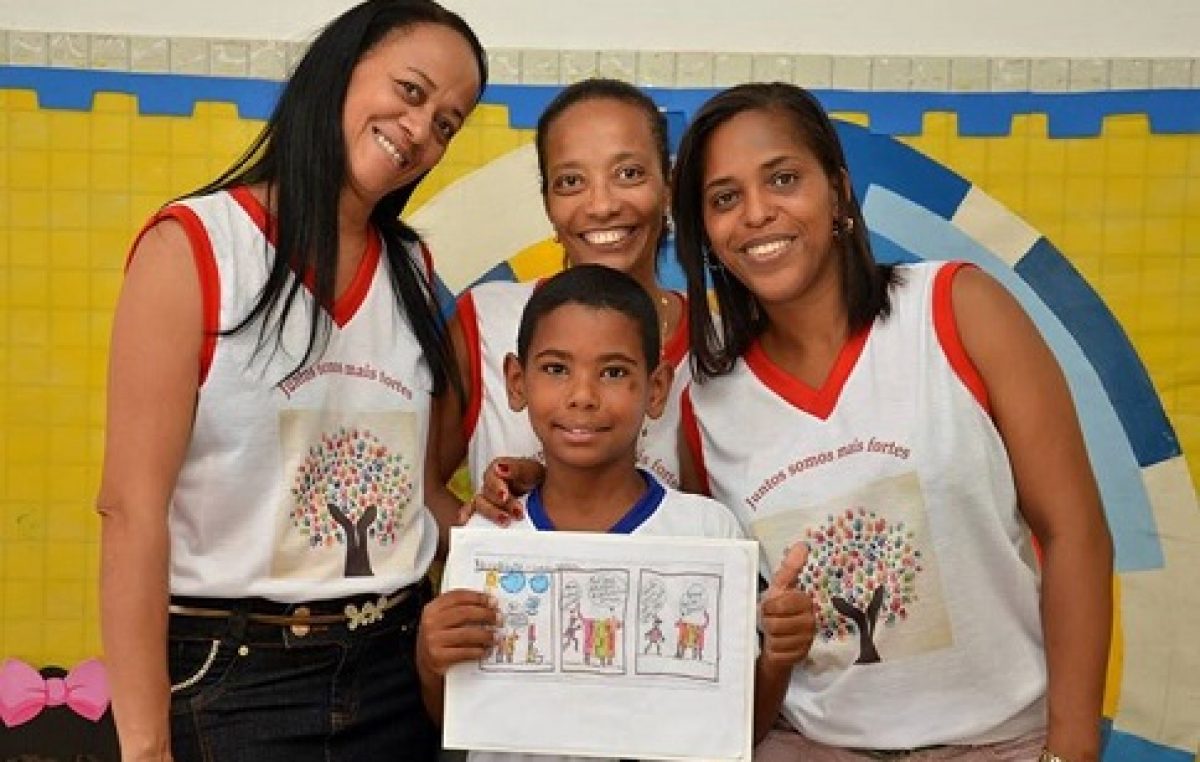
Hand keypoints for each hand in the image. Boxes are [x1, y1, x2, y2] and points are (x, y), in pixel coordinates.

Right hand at [416, 590, 499, 678]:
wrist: (424, 664)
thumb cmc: (439, 638)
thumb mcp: (441, 620)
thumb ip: (458, 609)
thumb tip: (489, 603)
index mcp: (432, 608)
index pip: (457, 596)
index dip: (477, 597)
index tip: (492, 600)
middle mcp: (431, 622)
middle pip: (464, 613)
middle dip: (485, 614)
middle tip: (499, 618)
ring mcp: (433, 640)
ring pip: (467, 634)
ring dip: (486, 635)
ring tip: (496, 636)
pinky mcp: (438, 657)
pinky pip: (464, 652)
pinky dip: (478, 651)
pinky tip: (486, 651)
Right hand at [457, 457, 544, 525]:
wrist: (542, 491)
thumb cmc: (535, 477)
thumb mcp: (532, 470)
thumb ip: (518, 469)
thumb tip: (500, 468)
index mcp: (498, 468)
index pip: (492, 476)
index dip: (497, 487)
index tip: (505, 496)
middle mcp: (489, 482)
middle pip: (487, 492)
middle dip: (501, 504)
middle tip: (517, 512)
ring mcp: (486, 497)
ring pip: (481, 504)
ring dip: (492, 513)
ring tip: (506, 521)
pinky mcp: (485, 509)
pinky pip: (471, 511)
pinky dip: (466, 515)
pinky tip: (464, 521)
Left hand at [758, 543, 814, 673]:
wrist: (775, 639)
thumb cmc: (776, 609)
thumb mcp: (779, 587)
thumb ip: (789, 568)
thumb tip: (802, 545)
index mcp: (807, 603)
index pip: (787, 603)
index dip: (771, 605)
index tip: (768, 606)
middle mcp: (811, 622)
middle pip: (777, 623)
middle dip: (767, 621)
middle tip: (768, 619)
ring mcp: (806, 641)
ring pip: (777, 639)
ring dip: (769, 635)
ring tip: (772, 631)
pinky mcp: (800, 657)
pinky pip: (779, 654)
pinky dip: (773, 650)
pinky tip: (775, 646)